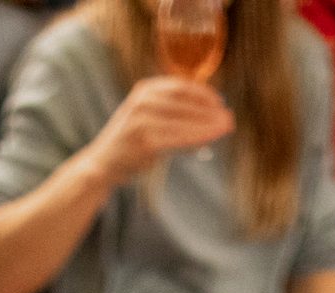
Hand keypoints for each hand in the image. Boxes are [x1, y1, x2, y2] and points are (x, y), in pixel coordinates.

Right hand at [85, 77, 234, 185]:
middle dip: (211, 112)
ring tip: (226, 129)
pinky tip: (210, 140)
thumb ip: (174, 111)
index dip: (205, 94)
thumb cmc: (132, 142)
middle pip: (186, 103)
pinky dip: (197, 138)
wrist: (104, 163)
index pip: (181, 87)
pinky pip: (179, 138)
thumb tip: (212, 114)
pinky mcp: (145, 140)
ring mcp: (142, 120)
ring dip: (209, 125)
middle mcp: (143, 100)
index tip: (221, 103)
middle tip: (230, 119)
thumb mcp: (149, 116)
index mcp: (145, 90)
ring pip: (185, 121)